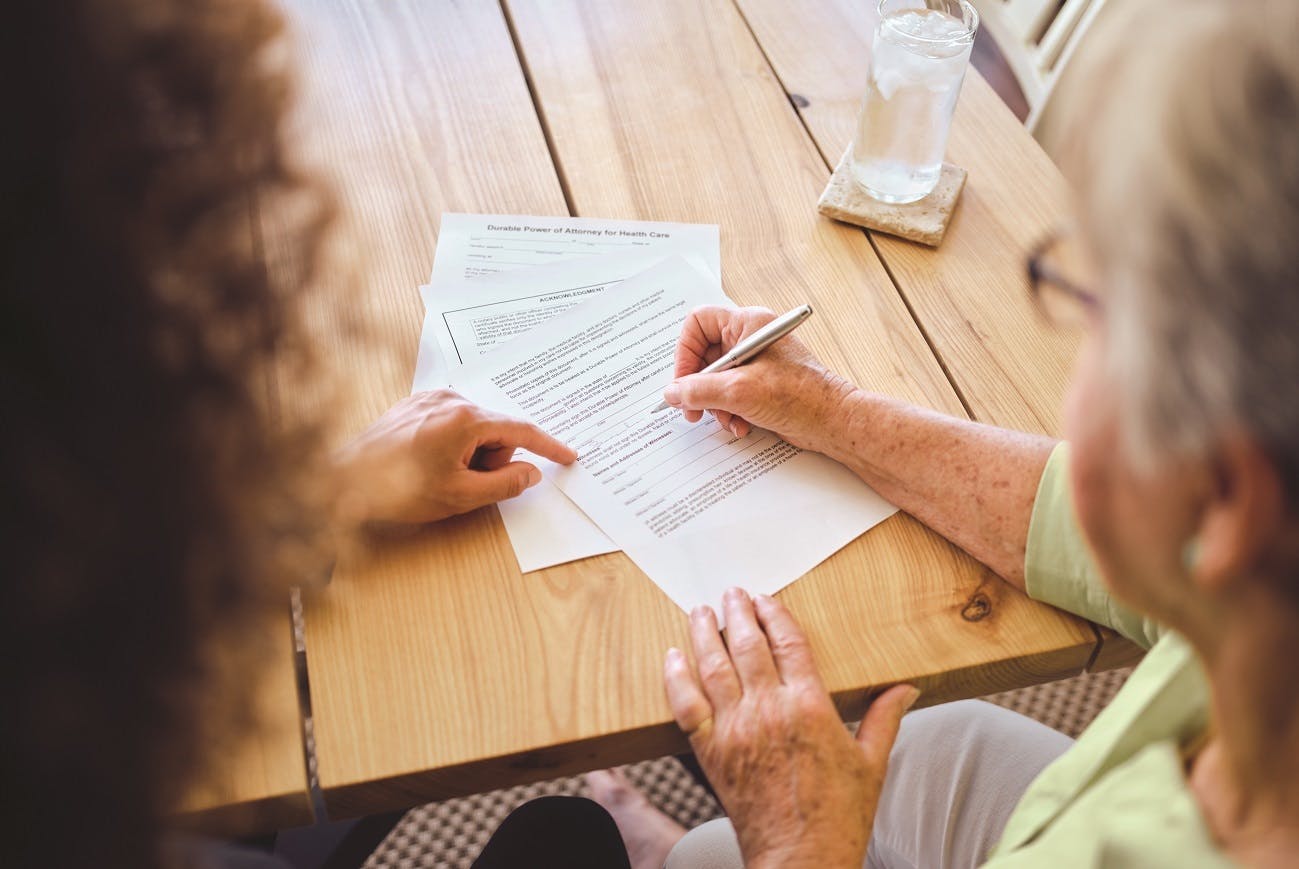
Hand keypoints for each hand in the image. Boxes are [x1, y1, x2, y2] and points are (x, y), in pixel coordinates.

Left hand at [333, 389, 576, 525]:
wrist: (343, 481)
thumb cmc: (397, 490)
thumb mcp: (460, 496)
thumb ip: (505, 484)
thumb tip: (531, 473)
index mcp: (466, 418)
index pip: (521, 430)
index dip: (548, 447)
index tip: (568, 456)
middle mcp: (451, 398)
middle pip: (497, 429)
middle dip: (493, 458)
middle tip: (466, 483)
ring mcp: (431, 397)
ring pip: (475, 427)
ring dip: (471, 453)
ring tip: (440, 474)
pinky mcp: (416, 403)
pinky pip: (453, 422)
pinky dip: (454, 444)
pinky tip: (430, 463)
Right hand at [661, 306, 858, 457]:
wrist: (833, 422)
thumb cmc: (801, 396)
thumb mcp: (739, 391)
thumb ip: (698, 390)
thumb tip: (673, 393)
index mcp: (748, 324)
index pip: (698, 324)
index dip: (685, 352)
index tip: (683, 381)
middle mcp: (750, 338)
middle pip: (704, 356)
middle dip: (698, 387)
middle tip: (693, 409)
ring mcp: (756, 362)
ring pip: (715, 379)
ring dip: (715, 405)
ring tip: (728, 419)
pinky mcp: (760, 385)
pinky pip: (730, 394)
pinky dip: (729, 412)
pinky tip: (741, 424)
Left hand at [664, 588, 918, 868]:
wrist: (801, 858)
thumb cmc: (839, 815)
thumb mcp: (872, 763)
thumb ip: (884, 717)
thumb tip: (906, 687)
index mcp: (810, 707)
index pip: (788, 643)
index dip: (774, 614)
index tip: (765, 598)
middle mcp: (768, 710)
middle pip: (747, 645)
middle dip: (738, 613)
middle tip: (731, 593)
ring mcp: (735, 730)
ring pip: (713, 666)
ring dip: (705, 633)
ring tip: (701, 611)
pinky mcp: (711, 751)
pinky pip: (686, 705)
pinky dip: (676, 676)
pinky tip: (673, 656)